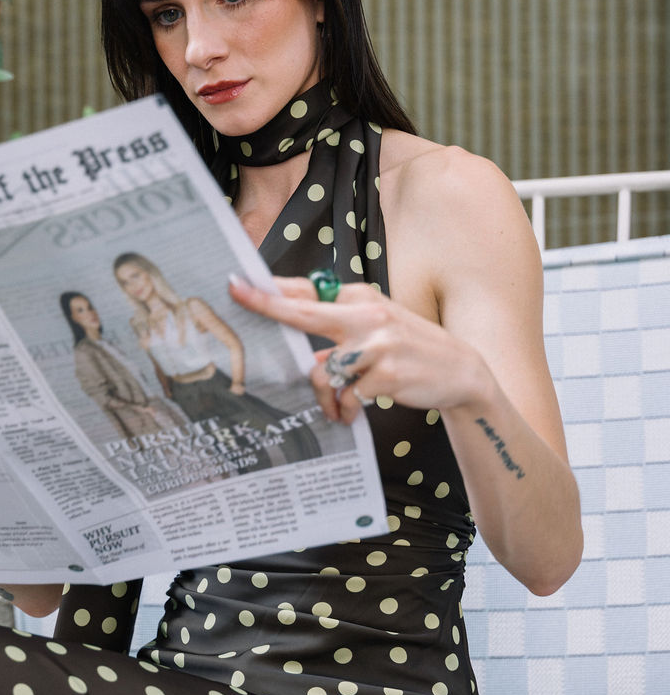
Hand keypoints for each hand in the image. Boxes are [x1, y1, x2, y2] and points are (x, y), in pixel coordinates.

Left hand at [227, 275, 483, 425]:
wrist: (460, 372)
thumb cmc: (408, 348)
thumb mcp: (376, 326)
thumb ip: (338, 332)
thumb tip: (300, 353)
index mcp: (361, 299)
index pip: (307, 291)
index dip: (270, 289)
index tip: (236, 283)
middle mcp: (368, 315)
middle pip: (305, 313)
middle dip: (268, 307)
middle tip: (236, 298)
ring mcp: (377, 344)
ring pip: (322, 372)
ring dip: (324, 397)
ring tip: (336, 408)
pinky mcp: (386, 374)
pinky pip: (345, 397)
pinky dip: (345, 409)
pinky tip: (355, 411)